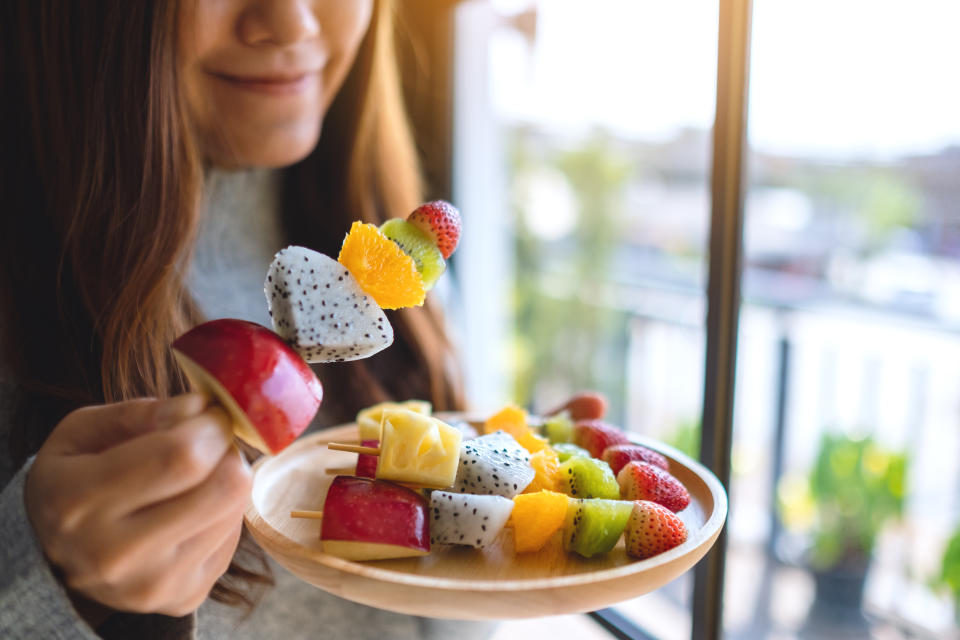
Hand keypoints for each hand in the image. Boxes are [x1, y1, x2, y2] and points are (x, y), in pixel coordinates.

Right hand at [24, 394, 250, 618]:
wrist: (58, 557)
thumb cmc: (76, 479)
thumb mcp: (83, 432)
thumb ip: (140, 413)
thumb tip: (198, 407)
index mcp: (78, 501)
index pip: (180, 456)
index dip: (211, 425)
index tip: (212, 412)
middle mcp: (114, 554)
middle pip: (223, 487)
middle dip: (227, 450)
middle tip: (211, 439)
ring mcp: (152, 584)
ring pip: (234, 509)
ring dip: (227, 479)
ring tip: (197, 476)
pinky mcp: (182, 598)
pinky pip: (234, 539)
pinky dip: (223, 513)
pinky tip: (193, 509)